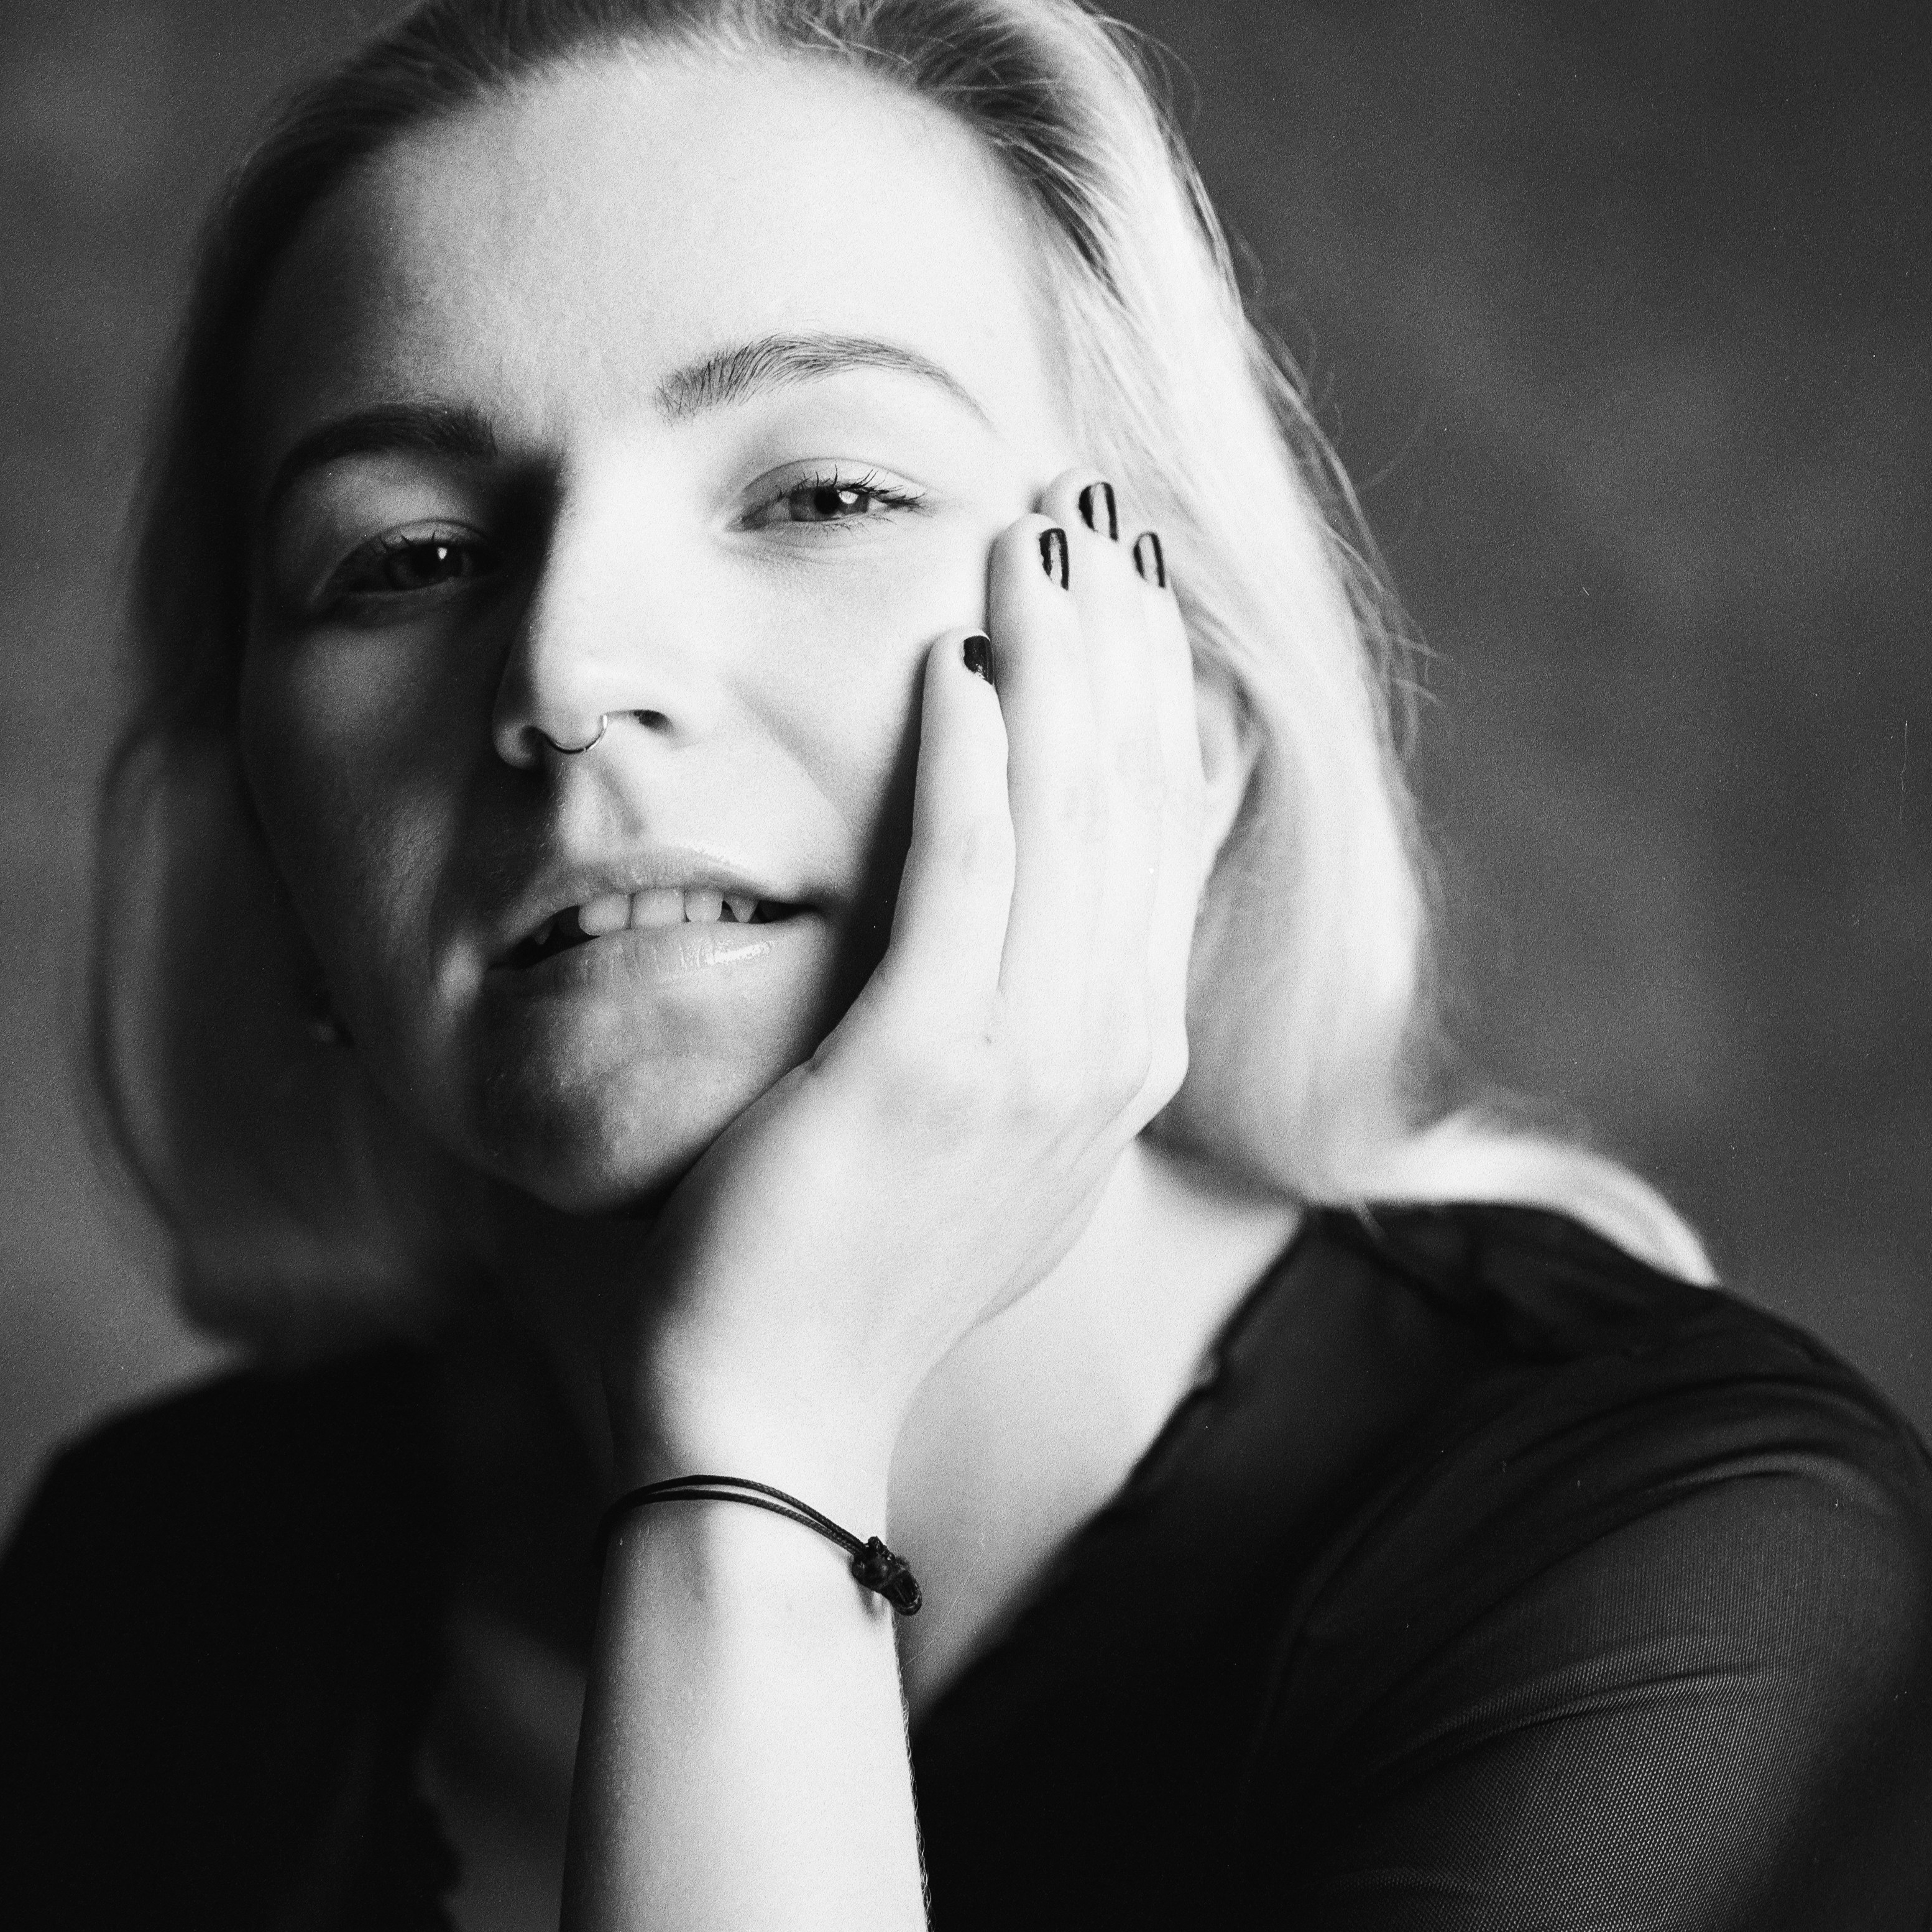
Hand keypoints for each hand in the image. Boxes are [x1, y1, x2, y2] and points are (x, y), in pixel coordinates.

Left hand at [610, 473, 1204, 1510]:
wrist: (768, 1416)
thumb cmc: (833, 1268)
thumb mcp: (967, 1132)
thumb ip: (1010, 1009)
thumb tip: (1020, 898)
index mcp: (1116, 1065)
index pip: (1163, 838)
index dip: (1157, 698)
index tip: (1131, 586)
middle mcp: (1101, 1058)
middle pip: (1136, 802)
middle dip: (1119, 645)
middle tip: (1090, 515)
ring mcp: (1026, 1068)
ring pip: (1068, 817)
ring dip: (1054, 665)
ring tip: (1026, 543)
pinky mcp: (921, 1070)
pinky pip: (963, 880)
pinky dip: (969, 763)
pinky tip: (951, 665)